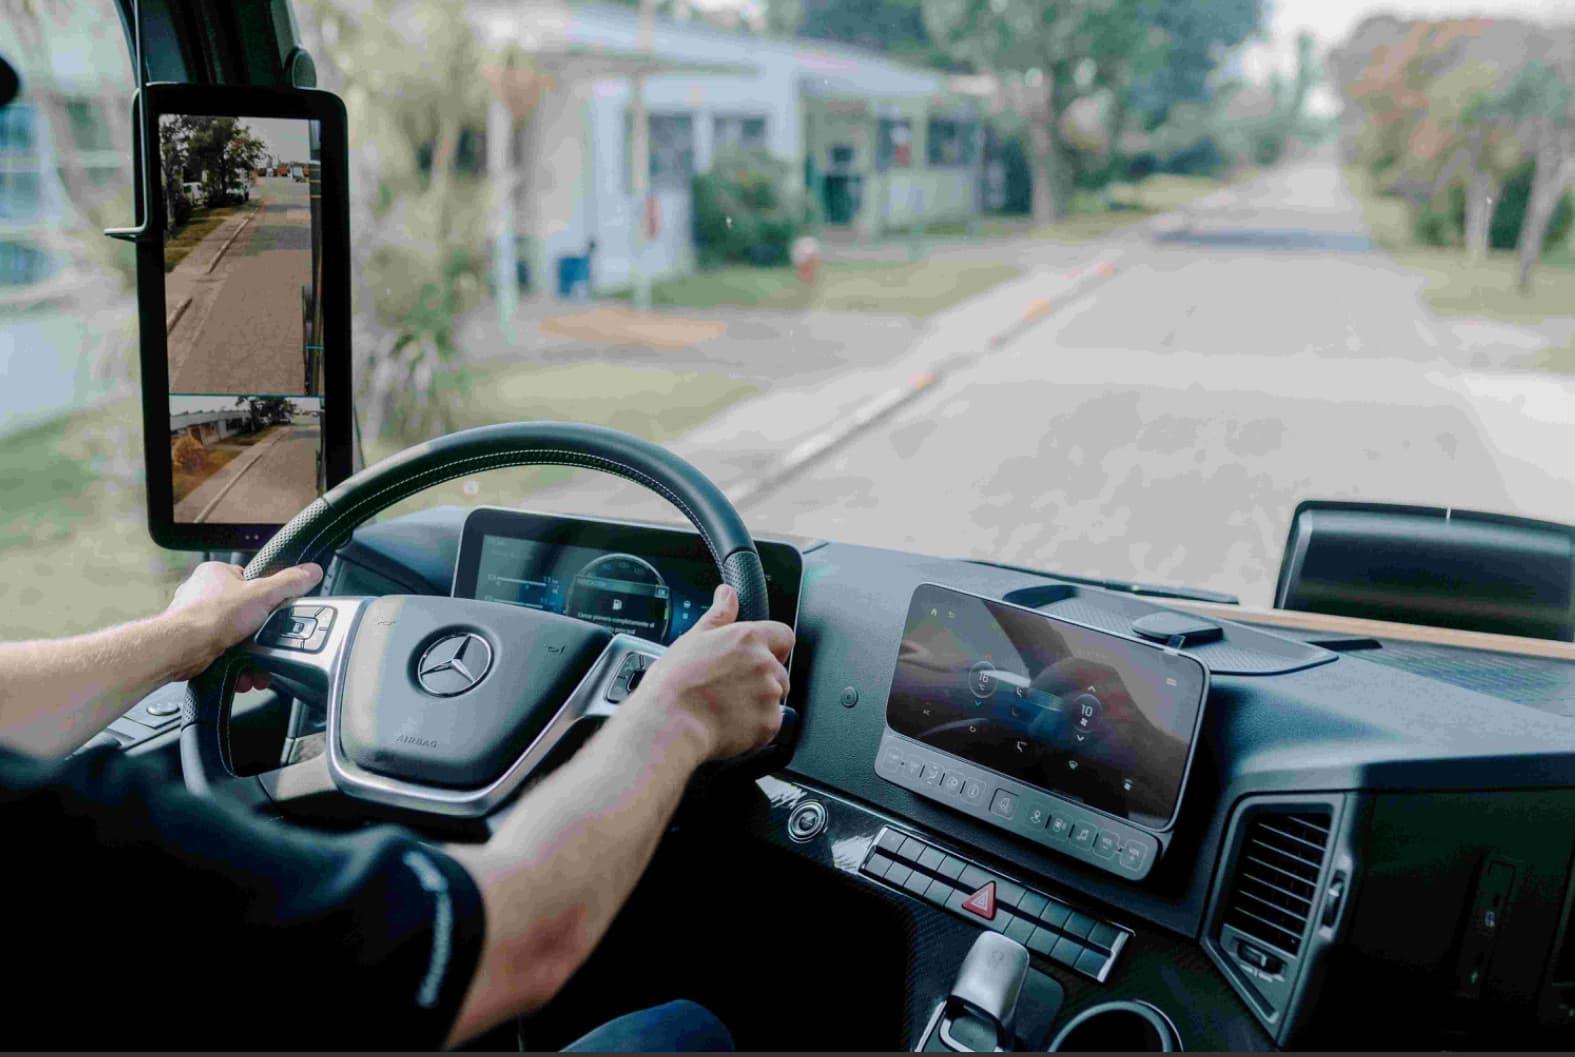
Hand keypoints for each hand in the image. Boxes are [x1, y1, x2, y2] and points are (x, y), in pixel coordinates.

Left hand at [163, 561, 323, 684]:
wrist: (181, 649)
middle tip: (266, 641)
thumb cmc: (210, 616)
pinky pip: (222, 652)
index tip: (273, 612)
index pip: (249, 580)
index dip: (264, 597)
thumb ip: (289, 583)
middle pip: (243, 612)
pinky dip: (234, 663)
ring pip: (233, 636)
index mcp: (215, 573)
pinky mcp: (194, 642)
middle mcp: (202, 594)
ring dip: (248, 652)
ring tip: (255, 662)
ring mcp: (196, 619)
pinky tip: (242, 671)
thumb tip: (311, 572)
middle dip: (257, 632)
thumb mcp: (262, 594)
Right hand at [629, 584, 793, 760]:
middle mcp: (764, 664)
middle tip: (730, 687)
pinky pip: (770, 724)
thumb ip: (719, 614)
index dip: (772, 646)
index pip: (783, 635)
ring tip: (725, 708)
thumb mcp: (693, 638)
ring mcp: (769, 695)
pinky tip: (729, 724)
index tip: (756, 656)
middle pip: (778, 670)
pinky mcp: (769, 724)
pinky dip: (755, 727)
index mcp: (748, 639)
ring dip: (758, 703)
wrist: (669, 723)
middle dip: (761, 679)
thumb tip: (727, 593)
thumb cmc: (675, 683)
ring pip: (774, 698)